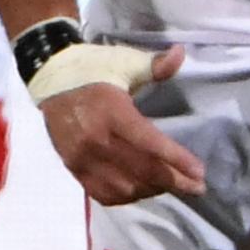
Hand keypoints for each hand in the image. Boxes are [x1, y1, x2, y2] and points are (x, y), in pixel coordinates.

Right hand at [40, 45, 205, 205]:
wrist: (50, 78)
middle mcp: (96, 140)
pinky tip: (142, 190)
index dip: (177, 160)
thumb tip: (180, 53)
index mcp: (112, 112)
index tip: (200, 173)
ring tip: (171, 185)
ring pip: (125, 187)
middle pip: (142, 170)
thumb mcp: (124, 62)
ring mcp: (82, 157)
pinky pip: (103, 193)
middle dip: (175, 182)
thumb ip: (155, 65)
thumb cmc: (92, 69)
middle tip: (197, 187)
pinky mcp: (73, 167)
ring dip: (152, 189)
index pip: (150, 143)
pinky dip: (127, 196)